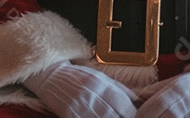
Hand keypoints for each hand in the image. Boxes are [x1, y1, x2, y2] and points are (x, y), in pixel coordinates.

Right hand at [22, 61, 137, 117]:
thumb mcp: (100, 77)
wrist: (51, 75)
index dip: (132, 114)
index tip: (136, 117)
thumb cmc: (78, 77)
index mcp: (102, 84)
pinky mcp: (70, 114)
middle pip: (115, 115)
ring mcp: (81, 105)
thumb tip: (137, 100)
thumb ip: (119, 89)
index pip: (124, 104)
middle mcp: (92, 94)